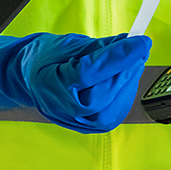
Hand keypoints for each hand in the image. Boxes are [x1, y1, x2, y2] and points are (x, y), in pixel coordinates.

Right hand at [0, 33, 151, 132]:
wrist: (29, 79)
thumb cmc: (45, 59)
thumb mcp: (68, 44)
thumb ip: (99, 47)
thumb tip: (128, 43)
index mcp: (51, 84)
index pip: (89, 72)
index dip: (118, 56)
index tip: (140, 42)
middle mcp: (62, 109)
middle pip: (102, 94)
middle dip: (126, 70)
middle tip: (141, 48)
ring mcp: (75, 122)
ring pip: (110, 110)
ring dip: (128, 83)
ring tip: (133, 62)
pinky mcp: (89, 128)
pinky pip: (113, 115)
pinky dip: (125, 95)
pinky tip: (126, 78)